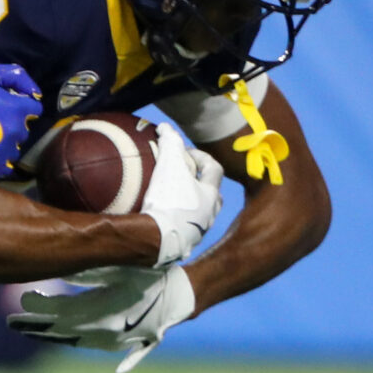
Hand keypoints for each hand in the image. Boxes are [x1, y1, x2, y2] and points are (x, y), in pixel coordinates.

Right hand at [0, 63, 42, 177]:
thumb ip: (16, 77)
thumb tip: (35, 91)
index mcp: (18, 109)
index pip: (34, 109)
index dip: (21, 105)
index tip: (8, 105)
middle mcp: (16, 130)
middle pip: (23, 129)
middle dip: (13, 124)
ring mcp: (4, 150)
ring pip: (15, 148)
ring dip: (6, 143)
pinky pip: (5, 167)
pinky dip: (0, 161)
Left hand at [7, 265, 196, 372]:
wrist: (186, 295)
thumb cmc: (152, 274)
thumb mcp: (119, 267)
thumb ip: (87, 270)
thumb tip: (58, 267)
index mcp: (105, 313)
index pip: (62, 313)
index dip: (39, 308)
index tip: (21, 301)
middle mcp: (107, 333)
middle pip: (63, 332)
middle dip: (36, 327)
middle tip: (11, 322)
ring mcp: (116, 342)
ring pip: (75, 341)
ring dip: (52, 336)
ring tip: (28, 329)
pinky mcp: (124, 345)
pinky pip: (95, 346)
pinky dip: (76, 343)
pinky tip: (63, 343)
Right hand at [142, 123, 223, 265]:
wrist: (158, 241)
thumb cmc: (168, 201)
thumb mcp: (170, 166)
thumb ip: (170, 144)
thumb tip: (165, 127)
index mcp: (211, 195)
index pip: (215, 169)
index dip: (202, 156)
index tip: (184, 153)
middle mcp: (210, 215)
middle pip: (213, 195)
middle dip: (200, 184)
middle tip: (182, 177)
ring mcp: (197, 232)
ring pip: (200, 214)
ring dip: (189, 205)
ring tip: (170, 200)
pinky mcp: (182, 246)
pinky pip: (183, 229)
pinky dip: (175, 221)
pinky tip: (159, 220)